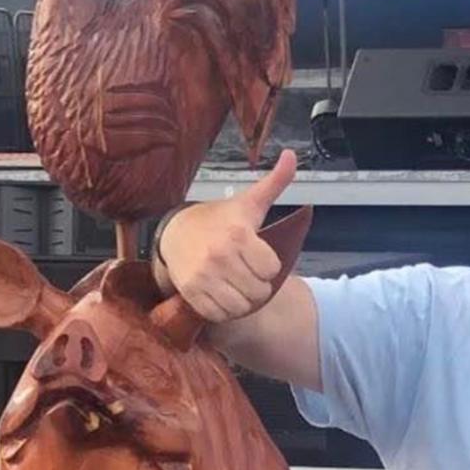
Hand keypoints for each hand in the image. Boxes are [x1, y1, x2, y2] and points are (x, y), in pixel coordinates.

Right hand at [155, 150, 296, 320]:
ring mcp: (204, 276)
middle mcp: (220, 256)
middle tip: (248, 275)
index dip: (268, 266)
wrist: (176, 233)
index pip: (272, 269)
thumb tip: (292, 155)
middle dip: (258, 286)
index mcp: (239, 235)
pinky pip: (220, 314)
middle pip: (259, 292)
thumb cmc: (220, 220)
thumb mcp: (248, 202)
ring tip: (237, 286)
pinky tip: (222, 294)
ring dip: (243, 301)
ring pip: (241, 307)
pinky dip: (224, 310)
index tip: (257, 257)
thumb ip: (274, 183)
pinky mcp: (191, 293)